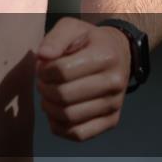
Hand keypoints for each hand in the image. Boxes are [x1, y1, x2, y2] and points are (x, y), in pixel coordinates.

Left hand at [36, 17, 130, 140]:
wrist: (118, 53)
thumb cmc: (89, 40)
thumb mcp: (71, 27)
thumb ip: (55, 38)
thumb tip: (42, 57)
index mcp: (105, 56)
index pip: (62, 71)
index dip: (44, 71)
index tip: (42, 67)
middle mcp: (114, 83)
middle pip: (64, 96)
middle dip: (44, 89)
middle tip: (42, 82)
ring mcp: (115, 104)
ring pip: (70, 117)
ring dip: (49, 108)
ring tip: (48, 95)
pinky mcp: (112, 121)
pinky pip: (79, 134)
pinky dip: (60, 128)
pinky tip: (55, 113)